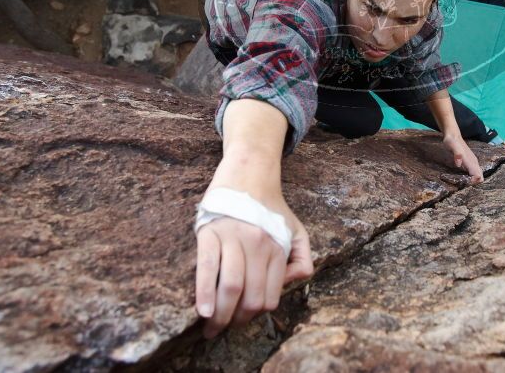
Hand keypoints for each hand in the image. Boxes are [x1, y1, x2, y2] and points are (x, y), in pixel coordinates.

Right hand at [195, 205, 312, 338]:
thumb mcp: (297, 230)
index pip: (269, 296)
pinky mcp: (210, 233)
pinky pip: (207, 268)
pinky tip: (202, 311)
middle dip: (238, 321)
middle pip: (250, 297)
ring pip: (231, 287)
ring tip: (212, 328)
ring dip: (221, 315)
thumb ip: (303, 258)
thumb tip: (293, 281)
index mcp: (278, 248)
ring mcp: (233, 239)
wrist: (248, 175)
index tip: (245, 318)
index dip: (257, 314)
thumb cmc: (271, 208)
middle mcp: (258, 245)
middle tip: (226, 329)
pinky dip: (204, 293)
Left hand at [443, 133, 483, 183]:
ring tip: (464, 182)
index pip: (477, 175)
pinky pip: (475, 172)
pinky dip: (472, 177)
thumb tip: (459, 164)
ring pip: (479, 174)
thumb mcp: (451, 145)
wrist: (453, 135)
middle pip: (480, 177)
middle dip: (474, 183)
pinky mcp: (471, 162)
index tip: (464, 183)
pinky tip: (465, 178)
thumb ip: (456, 153)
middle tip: (463, 184)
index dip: (473, 182)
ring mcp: (473, 162)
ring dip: (473, 180)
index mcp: (470, 160)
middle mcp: (474, 162)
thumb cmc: (451, 140)